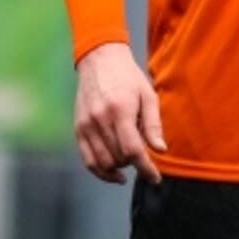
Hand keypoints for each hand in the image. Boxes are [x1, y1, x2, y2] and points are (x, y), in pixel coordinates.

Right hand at [74, 42, 166, 185]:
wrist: (100, 60)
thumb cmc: (128, 77)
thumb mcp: (148, 95)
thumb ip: (153, 124)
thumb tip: (160, 150)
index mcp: (120, 110)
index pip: (133, 150)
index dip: (146, 168)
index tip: (155, 178)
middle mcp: (100, 119)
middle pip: (118, 158)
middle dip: (134, 163)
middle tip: (143, 152)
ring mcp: (86, 125)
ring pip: (103, 162)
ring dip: (119, 167)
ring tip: (129, 157)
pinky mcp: (78, 128)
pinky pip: (87, 159)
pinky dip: (101, 171)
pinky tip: (114, 172)